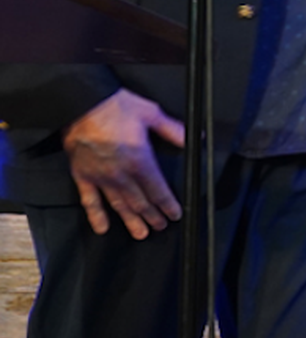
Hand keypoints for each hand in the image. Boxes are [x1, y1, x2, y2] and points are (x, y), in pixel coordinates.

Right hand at [62, 88, 184, 238]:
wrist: (81, 104)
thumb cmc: (113, 106)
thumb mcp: (151, 113)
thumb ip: (172, 130)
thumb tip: (192, 138)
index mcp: (140, 159)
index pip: (158, 189)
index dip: (168, 204)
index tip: (175, 214)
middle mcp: (121, 172)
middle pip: (140, 201)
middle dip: (153, 216)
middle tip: (161, 226)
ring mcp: (100, 176)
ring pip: (119, 205)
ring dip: (131, 220)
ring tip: (140, 233)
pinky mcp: (83, 176)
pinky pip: (90, 201)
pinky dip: (96, 216)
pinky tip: (102, 228)